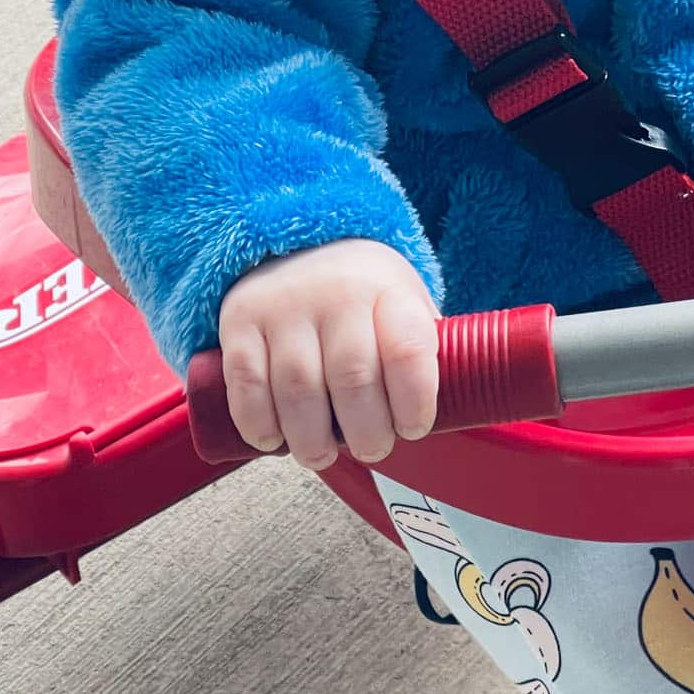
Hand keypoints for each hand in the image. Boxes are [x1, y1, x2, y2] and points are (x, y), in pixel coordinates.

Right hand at [218, 239, 437, 469]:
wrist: (297, 239)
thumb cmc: (361, 291)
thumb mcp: (403, 302)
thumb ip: (422, 351)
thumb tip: (452, 412)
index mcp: (387, 290)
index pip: (408, 348)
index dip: (415, 401)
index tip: (414, 428)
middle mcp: (337, 293)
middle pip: (353, 378)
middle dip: (366, 431)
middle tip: (371, 448)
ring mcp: (285, 306)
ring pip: (298, 388)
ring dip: (312, 438)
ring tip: (321, 454)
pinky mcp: (241, 321)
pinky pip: (246, 383)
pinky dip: (260, 423)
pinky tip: (275, 439)